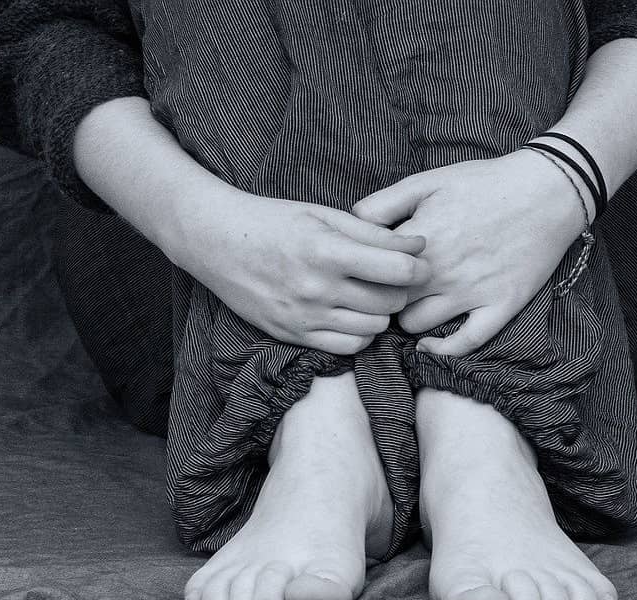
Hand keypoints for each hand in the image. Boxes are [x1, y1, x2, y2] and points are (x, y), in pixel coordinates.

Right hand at [167, 185, 430, 354]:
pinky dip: (361, 334)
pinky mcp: (293, 335)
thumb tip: (418, 245)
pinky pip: (348, 347)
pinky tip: (352, 315)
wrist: (217, 243)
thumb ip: (373, 232)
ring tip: (370, 295)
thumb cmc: (272, 221)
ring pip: (374, 328)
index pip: (398, 271)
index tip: (419, 262)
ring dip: (381, 313)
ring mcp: (305, 316)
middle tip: (393, 278)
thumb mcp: (323, 215)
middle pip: (391, 303)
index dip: (419, 267)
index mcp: (328, 251)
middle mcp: (318, 289)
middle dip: (401, 290)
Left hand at [352, 149, 588, 355]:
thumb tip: (350, 225)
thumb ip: (382, 203)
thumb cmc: (484, 182)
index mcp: (420, 240)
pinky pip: (464, 344)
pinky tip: (429, 345)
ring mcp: (472, 292)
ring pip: (416, 325)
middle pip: (388, 301)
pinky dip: (441, 350)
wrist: (547, 190)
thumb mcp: (426, 181)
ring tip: (409, 307)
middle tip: (382, 293)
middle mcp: (442, 270)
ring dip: (408, 318)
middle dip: (380, 298)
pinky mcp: (500, 306)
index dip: (362, 274)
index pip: (370, 272)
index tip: (363, 272)